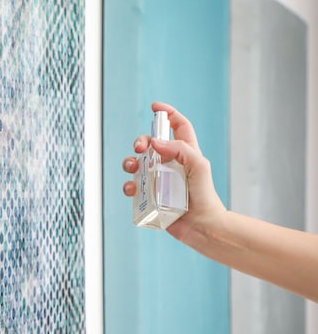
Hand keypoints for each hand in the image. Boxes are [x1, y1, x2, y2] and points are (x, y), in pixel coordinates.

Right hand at [121, 101, 225, 242]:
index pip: (178, 127)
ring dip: (129, 162)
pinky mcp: (150, 196)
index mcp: (185, 153)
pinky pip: (133, 187)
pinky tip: (132, 189)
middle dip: (141, 141)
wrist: (202, 226)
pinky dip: (128, 185)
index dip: (168, 114)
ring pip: (137, 164)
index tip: (155, 107)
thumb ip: (181, 149)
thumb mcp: (199, 166)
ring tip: (132, 168)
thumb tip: (155, 143)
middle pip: (151, 144)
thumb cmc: (205, 196)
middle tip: (140, 148)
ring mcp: (159, 180)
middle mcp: (170, 164)